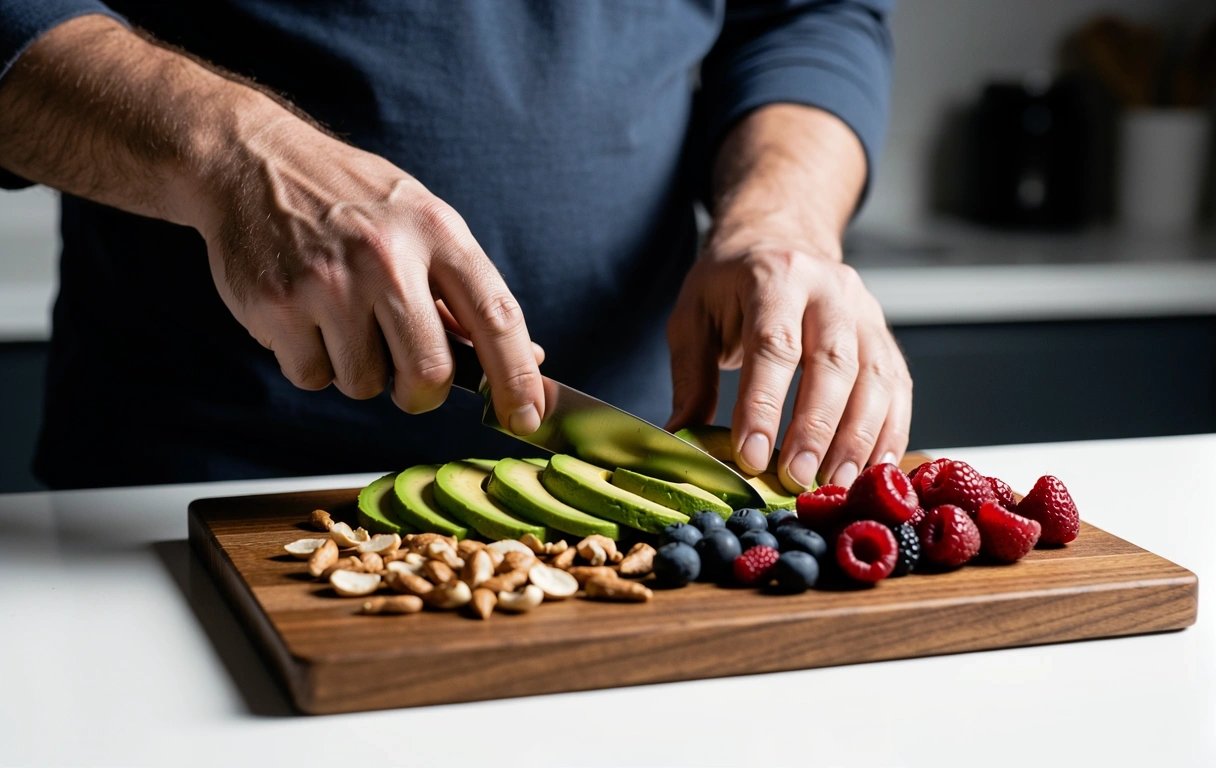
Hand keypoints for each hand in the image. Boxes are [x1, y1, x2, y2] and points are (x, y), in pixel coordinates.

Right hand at [0, 16, 544, 433]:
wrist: (253, 162)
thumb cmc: (353, 202)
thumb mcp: (423, 223)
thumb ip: (467, 292)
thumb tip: (527, 361)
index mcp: (436, 231)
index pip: (496, 317)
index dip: (517, 378)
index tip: (527, 417)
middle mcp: (386, 256)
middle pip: (429, 372)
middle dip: (423, 394)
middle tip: (411, 381)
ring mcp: (328, 282)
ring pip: (366, 384)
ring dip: (360, 370)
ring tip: (342, 317)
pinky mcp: (277, 306)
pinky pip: (313, 377)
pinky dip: (313, 362)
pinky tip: (305, 315)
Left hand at [666, 232, 911, 491]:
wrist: (779, 239)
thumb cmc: (730, 285)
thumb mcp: (693, 318)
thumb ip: (691, 378)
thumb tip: (682, 440)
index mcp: (775, 276)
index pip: (774, 344)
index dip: (764, 404)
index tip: (752, 454)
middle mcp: (830, 290)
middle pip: (833, 364)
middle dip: (816, 429)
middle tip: (796, 478)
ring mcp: (866, 312)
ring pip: (875, 379)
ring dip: (857, 440)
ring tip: (834, 485)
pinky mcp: (885, 337)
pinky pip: (898, 389)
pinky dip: (889, 434)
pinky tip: (870, 469)